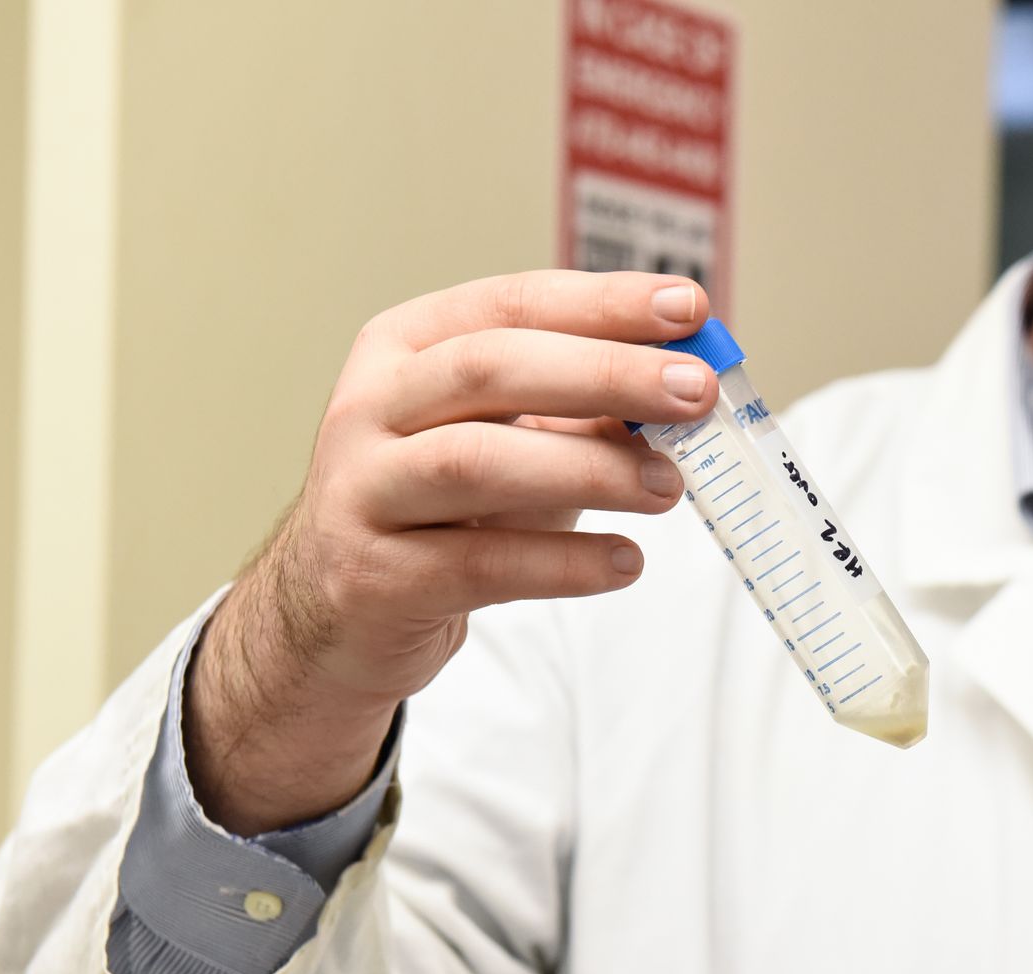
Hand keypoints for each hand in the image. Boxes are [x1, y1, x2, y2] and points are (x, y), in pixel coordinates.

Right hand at [189, 270, 717, 833]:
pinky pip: (481, 565)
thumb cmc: (441, 508)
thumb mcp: (507, 440)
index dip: (603, 303)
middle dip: (606, 374)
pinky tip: (626, 563)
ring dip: (590, 469)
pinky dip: (565, 563)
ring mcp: (364, 492)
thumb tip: (686, 388)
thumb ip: (582, 411)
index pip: (510, 303)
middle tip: (694, 392)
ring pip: (479, 461)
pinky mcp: (376, 578)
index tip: (689, 307)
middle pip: (492, 368)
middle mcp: (370, 407)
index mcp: (405, 347)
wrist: (337, 612)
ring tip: (669, 487)